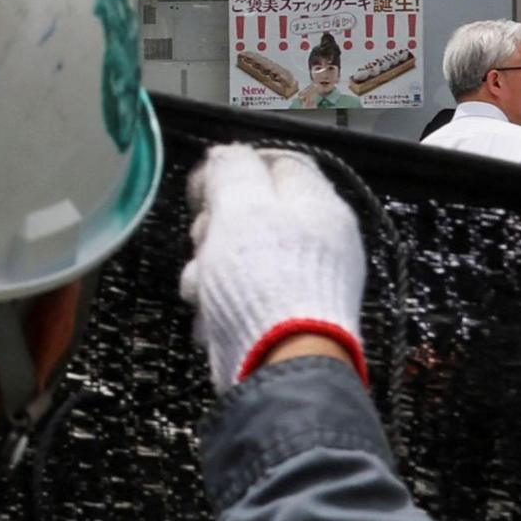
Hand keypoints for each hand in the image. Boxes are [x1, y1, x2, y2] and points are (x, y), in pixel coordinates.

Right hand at [176, 145, 366, 391]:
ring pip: (243, 253)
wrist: (279, 364)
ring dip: (211, 265)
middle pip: (256, 209)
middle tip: (202, 239)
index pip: (278, 161)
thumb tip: (227, 155)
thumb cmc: (262, 278)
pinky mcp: (287, 314)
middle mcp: (319, 238)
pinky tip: (209, 314)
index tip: (202, 188)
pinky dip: (223, 298)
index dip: (234, 167)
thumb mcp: (240, 207)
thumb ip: (232, 170)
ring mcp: (305, 279)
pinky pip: (247, 290)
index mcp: (318, 204)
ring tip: (201, 287)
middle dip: (216, 224)